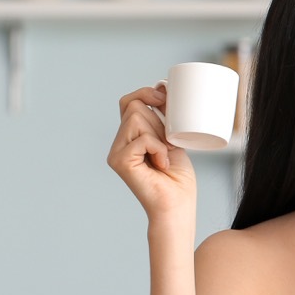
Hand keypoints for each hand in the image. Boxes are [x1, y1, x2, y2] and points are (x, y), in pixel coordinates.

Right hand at [106, 85, 196, 219]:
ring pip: (137, 119)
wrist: (177, 206)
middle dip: (159, 120)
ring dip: (160, 136)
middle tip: (169, 144)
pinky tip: (162, 164)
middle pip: (134, 107)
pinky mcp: (119, 161)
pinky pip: (142, 139)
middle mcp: (118, 143)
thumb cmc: (178, 179)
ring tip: (165, 156)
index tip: (166, 98)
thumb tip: (162, 87)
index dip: (146, 94)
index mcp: (130, 136)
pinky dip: (158, 148)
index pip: (129, 101)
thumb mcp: (173, 140)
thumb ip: (165, 119)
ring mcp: (116, 152)